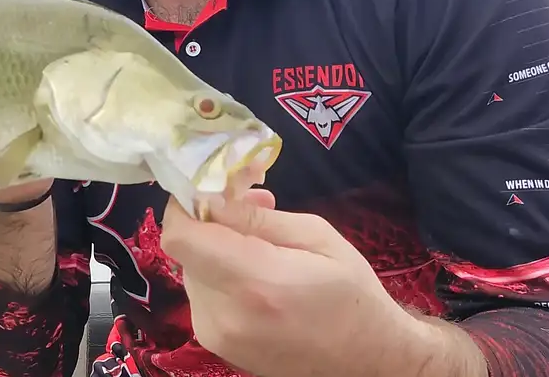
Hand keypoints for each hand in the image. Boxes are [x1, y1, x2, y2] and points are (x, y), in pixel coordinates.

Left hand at [160, 178, 481, 376]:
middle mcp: (225, 314)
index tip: (211, 188)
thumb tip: (210, 196)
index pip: (180, 236)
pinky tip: (255, 272)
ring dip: (216, 248)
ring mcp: (216, 335)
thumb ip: (256, 216)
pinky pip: (201, 292)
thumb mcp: (316, 236)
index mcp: (254, 282)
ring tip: (262, 242)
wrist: (368, 362)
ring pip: (192, 269)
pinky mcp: (216, 345)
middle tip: (252, 206)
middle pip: (187, 250)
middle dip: (211, 222)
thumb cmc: (352, 293)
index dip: (185, 205)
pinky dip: (219, 274)